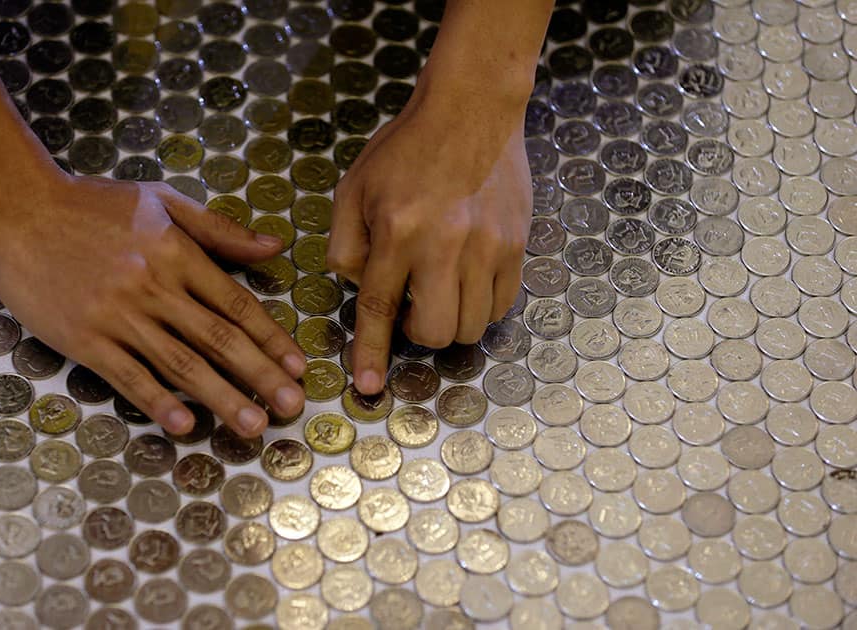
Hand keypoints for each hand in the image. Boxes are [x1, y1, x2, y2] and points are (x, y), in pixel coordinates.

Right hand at [0, 174, 306, 436]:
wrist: (20, 206)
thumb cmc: (92, 204)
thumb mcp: (162, 201)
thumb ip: (220, 229)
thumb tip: (274, 248)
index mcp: (178, 254)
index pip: (236, 304)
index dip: (271, 339)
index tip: (298, 367)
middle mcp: (154, 287)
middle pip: (218, 339)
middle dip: (260, 376)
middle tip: (292, 407)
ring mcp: (118, 315)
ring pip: (180, 363)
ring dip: (221, 398)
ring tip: (253, 425)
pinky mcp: (84, 337)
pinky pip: (127, 375)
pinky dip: (157, 400)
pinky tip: (184, 424)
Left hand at [328, 101, 531, 394]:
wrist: (472, 109)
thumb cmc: (406, 148)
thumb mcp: (353, 188)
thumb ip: (345, 246)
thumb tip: (358, 289)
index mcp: (398, 231)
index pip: (379, 309)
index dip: (372, 354)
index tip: (367, 387)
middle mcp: (446, 245)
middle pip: (437, 332)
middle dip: (420, 334)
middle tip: (414, 305)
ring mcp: (489, 247)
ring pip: (474, 327)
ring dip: (453, 323)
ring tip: (443, 287)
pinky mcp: (518, 245)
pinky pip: (503, 305)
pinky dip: (482, 307)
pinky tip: (468, 280)